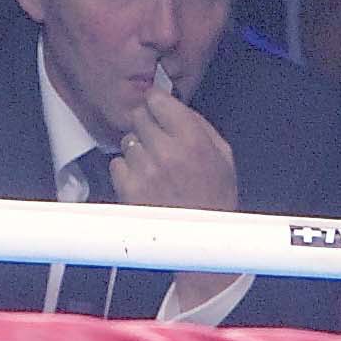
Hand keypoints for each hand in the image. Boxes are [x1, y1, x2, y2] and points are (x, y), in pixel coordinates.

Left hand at [106, 64, 237, 211]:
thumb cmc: (215, 201)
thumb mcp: (223, 155)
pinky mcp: (128, 188)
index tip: (158, 107)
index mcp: (192, 140)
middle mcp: (166, 152)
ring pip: (127, 141)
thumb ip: (200, 125)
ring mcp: (144, 171)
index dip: (157, 103)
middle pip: (139, 116)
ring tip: (156, 167)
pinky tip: (145, 180)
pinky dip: (127, 170)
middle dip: (148, 126)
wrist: (201, 240)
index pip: (157, 99)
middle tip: (160, 142)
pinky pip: (117, 164)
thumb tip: (175, 106)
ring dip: (139, 150)